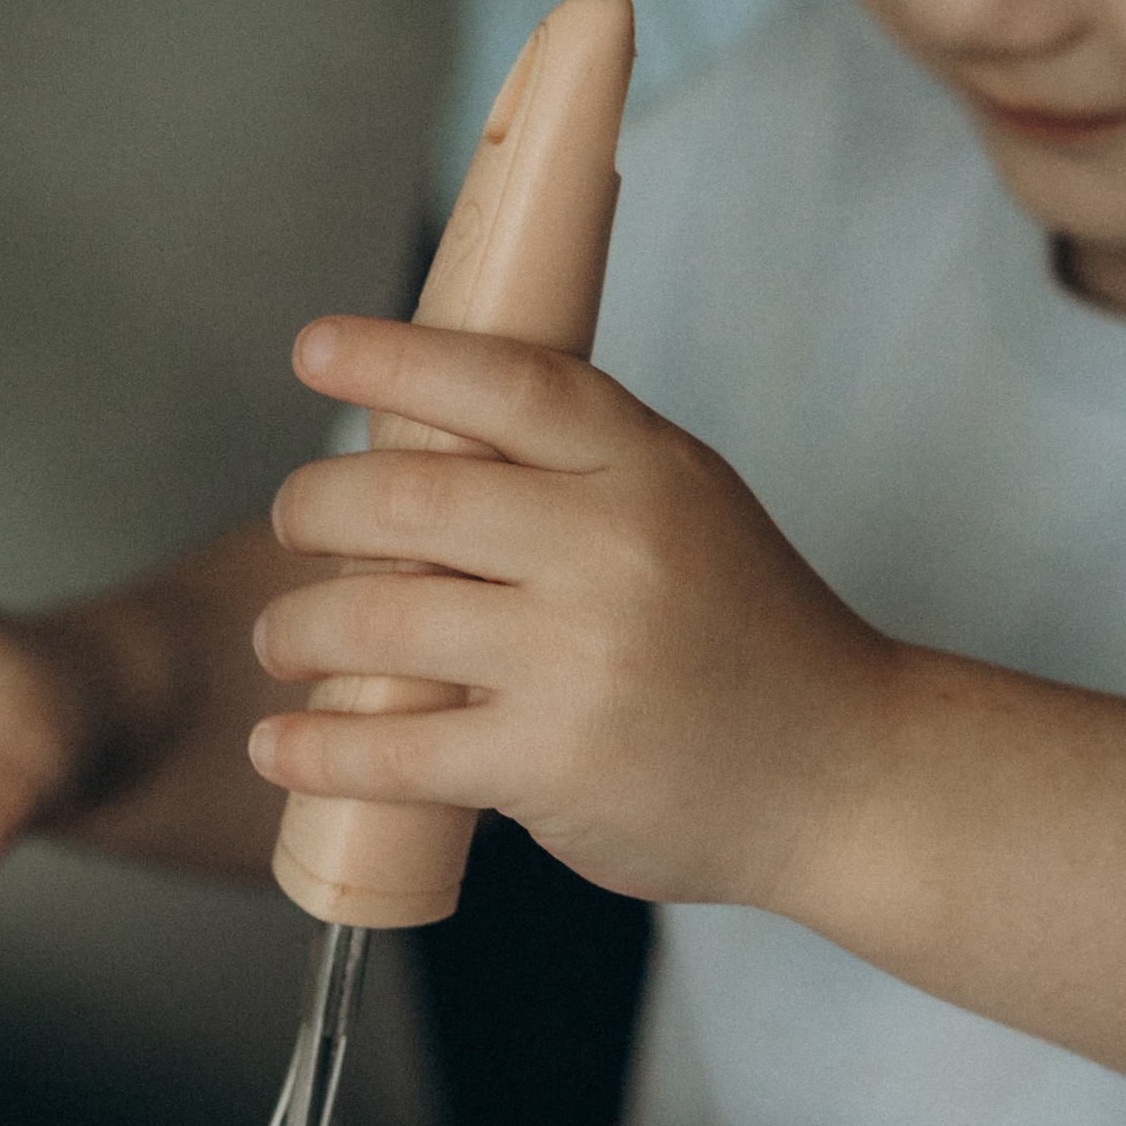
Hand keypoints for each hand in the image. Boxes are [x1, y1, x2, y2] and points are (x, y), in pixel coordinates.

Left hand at [251, 319, 894, 908]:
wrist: (846, 776)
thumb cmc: (754, 640)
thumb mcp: (692, 508)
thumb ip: (583, 468)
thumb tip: (425, 432)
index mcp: (644, 465)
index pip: (501, 381)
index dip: (393, 357)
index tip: (313, 350)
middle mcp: (612, 545)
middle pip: (406, 499)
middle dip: (312, 509)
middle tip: (291, 525)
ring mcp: (581, 656)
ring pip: (378, 623)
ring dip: (296, 630)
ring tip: (282, 641)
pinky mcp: (554, 760)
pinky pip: (398, 749)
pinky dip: (317, 749)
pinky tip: (280, 745)